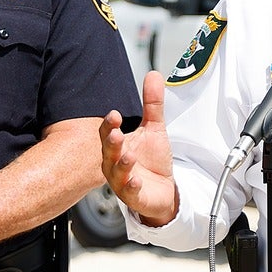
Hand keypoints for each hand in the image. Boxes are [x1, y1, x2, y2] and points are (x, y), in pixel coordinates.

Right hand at [101, 72, 177, 226]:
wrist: (163, 189)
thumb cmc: (152, 160)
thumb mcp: (155, 128)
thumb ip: (152, 104)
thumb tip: (153, 74)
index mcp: (117, 146)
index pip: (108, 133)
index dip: (109, 125)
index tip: (114, 114)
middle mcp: (114, 163)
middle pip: (108, 152)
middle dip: (111, 143)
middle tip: (116, 134)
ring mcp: (122, 181)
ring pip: (116, 173)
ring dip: (122, 165)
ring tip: (129, 156)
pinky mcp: (134, 197)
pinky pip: (130, 192)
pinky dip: (132, 186)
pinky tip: (136, 180)